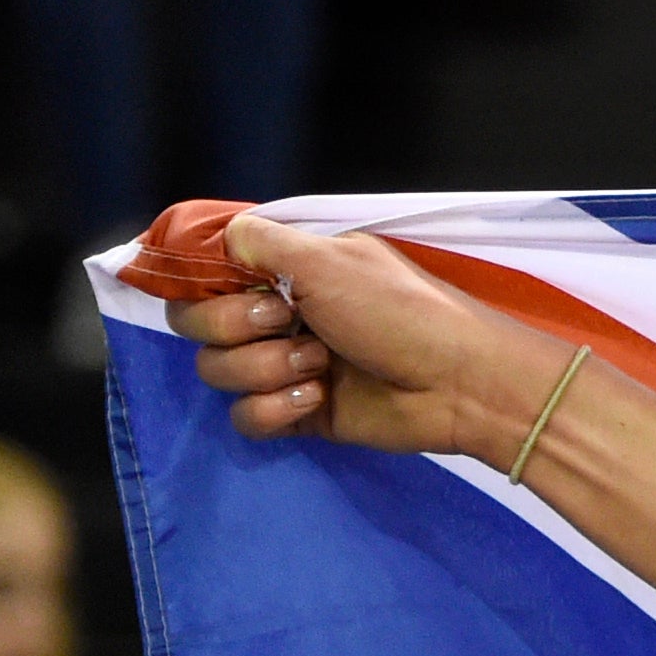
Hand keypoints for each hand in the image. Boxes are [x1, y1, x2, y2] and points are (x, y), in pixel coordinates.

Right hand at [168, 214, 571, 460]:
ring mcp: (285, 366)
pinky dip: (275, 409)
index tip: (235, 283)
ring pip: (218, 371)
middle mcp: (276, 315)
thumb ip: (261, 241)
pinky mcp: (299, 414)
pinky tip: (318, 399)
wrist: (460, 382)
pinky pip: (246, 417)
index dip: (201, 283)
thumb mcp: (328, 257)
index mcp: (282, 271)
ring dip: (265, 367)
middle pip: (194, 324)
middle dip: (233, 324)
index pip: (200, 274)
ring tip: (321, 365)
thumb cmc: (401, 311)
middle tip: (291, 322)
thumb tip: (218, 238)